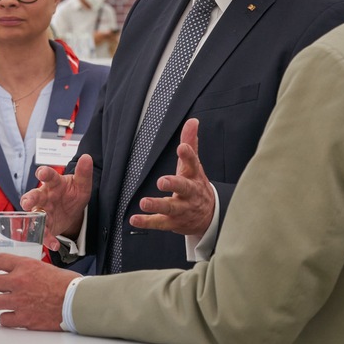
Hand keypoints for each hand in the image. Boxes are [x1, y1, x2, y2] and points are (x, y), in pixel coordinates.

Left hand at [0, 253, 79, 330]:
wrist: (77, 301)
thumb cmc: (68, 285)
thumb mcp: (46, 268)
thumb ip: (29, 271)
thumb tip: (20, 276)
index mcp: (25, 266)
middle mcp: (19, 282)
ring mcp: (20, 301)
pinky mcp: (24, 318)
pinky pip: (4, 320)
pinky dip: (4, 319)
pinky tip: (8, 317)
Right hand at [19, 154, 93, 249]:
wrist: (73, 212)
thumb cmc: (72, 194)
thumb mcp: (82, 185)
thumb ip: (83, 173)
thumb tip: (87, 158)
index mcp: (53, 183)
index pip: (48, 176)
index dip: (44, 173)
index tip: (42, 173)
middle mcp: (44, 196)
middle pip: (33, 196)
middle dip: (29, 199)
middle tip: (27, 203)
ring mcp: (42, 212)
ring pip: (32, 215)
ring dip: (32, 221)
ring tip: (34, 227)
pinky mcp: (45, 226)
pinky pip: (43, 233)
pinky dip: (47, 239)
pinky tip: (54, 244)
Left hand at [129, 118, 214, 235]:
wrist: (209, 216)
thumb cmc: (196, 185)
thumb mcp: (194, 165)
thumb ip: (191, 143)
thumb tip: (192, 121)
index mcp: (194, 176)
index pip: (193, 164)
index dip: (188, 155)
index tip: (182, 147)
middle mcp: (189, 193)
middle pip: (184, 188)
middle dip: (174, 184)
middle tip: (162, 181)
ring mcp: (182, 209)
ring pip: (171, 207)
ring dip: (157, 205)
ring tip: (144, 202)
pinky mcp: (173, 222)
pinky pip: (160, 222)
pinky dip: (147, 221)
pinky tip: (134, 219)